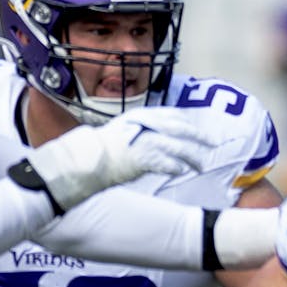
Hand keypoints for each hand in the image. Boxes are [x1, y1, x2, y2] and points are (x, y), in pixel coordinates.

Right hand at [28, 112, 212, 210]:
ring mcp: (136, 142)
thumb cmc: (90, 153)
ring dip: (191, 156)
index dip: (184, 122)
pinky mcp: (135, 159)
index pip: (166, 115)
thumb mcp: (113, 137)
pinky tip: (181, 171)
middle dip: (196, 136)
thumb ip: (131, 137)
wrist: (73, 163)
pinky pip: (161, 162)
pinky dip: (173, 166)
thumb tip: (145, 143)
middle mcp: (137, 126)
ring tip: (202, 165)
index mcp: (133, 117)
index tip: (196, 129)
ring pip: (173, 146)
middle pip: (176, 127)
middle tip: (213, 144)